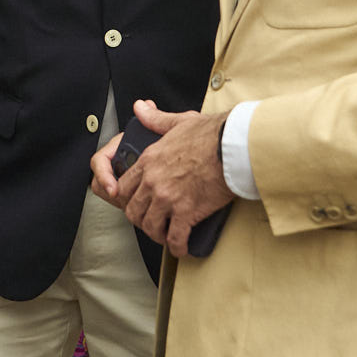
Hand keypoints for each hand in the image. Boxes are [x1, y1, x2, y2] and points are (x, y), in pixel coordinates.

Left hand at [110, 100, 233, 258]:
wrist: (234, 146)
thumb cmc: (211, 133)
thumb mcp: (179, 121)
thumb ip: (155, 119)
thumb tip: (140, 107)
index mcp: (149, 160)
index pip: (123, 186)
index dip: (126, 199)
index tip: (135, 204)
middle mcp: (153, 181)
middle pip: (132, 211)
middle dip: (140, 220)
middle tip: (150, 222)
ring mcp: (168, 198)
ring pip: (149, 226)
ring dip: (156, 235)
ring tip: (165, 236)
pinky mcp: (187, 211)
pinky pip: (175, 237)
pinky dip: (177, 246)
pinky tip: (181, 248)